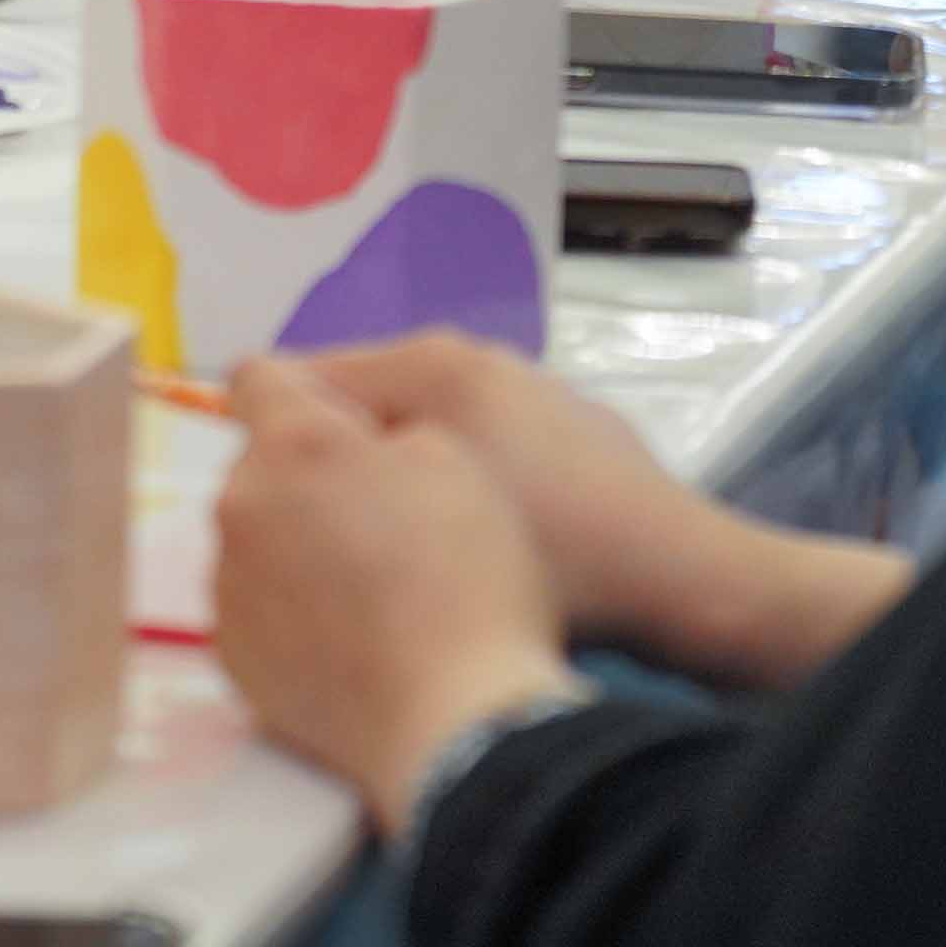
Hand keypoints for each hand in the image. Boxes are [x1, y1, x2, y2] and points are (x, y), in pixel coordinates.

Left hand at [209, 356, 580, 832]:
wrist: (455, 722)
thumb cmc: (469, 583)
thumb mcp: (457, 461)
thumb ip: (383, 429)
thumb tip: (346, 440)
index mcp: (295, 446)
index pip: (258, 380)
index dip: (304, 392)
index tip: (340, 422)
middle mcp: (242, 507)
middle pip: (263, 467)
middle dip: (310, 477)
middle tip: (382, 517)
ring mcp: (228, 587)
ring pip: (258, 539)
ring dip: (299, 545)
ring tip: (374, 590)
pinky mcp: (234, 656)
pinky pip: (257, 607)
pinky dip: (293, 611)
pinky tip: (354, 637)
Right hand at [268, 333, 898, 687]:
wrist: (696, 586)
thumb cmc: (560, 556)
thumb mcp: (425, 521)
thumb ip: (333, 482)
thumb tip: (263, 455)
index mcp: (433, 364)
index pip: (299, 378)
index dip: (261, 444)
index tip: (249, 512)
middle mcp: (478, 360)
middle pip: (360, 406)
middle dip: (333, 467)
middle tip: (313, 546)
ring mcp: (529, 394)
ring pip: (418, 436)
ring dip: (393, 486)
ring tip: (383, 560)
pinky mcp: (569, 436)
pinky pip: (474, 455)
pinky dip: (453, 496)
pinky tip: (461, 560)